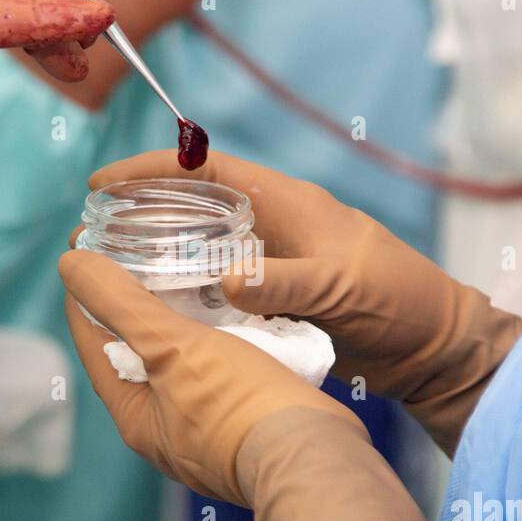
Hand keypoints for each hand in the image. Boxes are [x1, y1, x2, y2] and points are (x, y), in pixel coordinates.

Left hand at [59, 248, 359, 505]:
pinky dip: (218, 337)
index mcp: (135, 417)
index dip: (87, 291)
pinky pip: (220, 371)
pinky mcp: (246, 422)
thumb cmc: (241, 405)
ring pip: (182, 361)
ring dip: (181, 318)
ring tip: (190, 269)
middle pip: (136, 352)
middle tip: (143, 250)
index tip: (89, 247)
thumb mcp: (171, 347)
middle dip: (135, 301)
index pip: (93, 342)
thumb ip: (121, 306)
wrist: (317, 458)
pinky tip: (235, 310)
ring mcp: (206, 428)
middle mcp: (165, 428)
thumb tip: (69, 264)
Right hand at [87, 151, 521, 455]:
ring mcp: (270, 266)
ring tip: (107, 276)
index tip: (102, 183)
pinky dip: (185, 300)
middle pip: (192, 209)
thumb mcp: (343, 287)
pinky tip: (154, 317)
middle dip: (140, 216)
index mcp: (286, 204)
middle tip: (88, 236)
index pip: (206, 171)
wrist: (432, 349)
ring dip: (157, 261)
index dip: (151, 171)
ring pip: (199, 254)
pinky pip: (217, 295)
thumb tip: (229, 281)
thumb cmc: (399, 301)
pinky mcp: (273, 303)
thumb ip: (287, 283)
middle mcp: (271, 229)